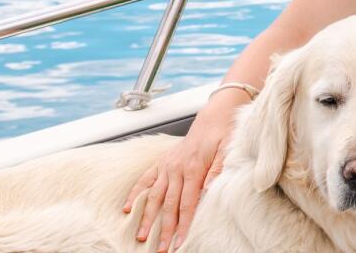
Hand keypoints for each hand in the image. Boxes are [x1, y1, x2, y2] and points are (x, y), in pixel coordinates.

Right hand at [122, 101, 237, 251]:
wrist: (214, 116)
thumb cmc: (223, 133)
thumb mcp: (228, 150)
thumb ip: (218, 171)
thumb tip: (208, 190)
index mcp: (194, 168)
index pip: (187, 204)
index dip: (183, 225)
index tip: (179, 243)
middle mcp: (176, 168)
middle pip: (169, 205)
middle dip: (164, 229)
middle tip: (161, 248)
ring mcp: (167, 166)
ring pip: (154, 196)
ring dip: (147, 217)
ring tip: (141, 235)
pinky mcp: (161, 163)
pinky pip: (145, 180)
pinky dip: (136, 194)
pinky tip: (127, 208)